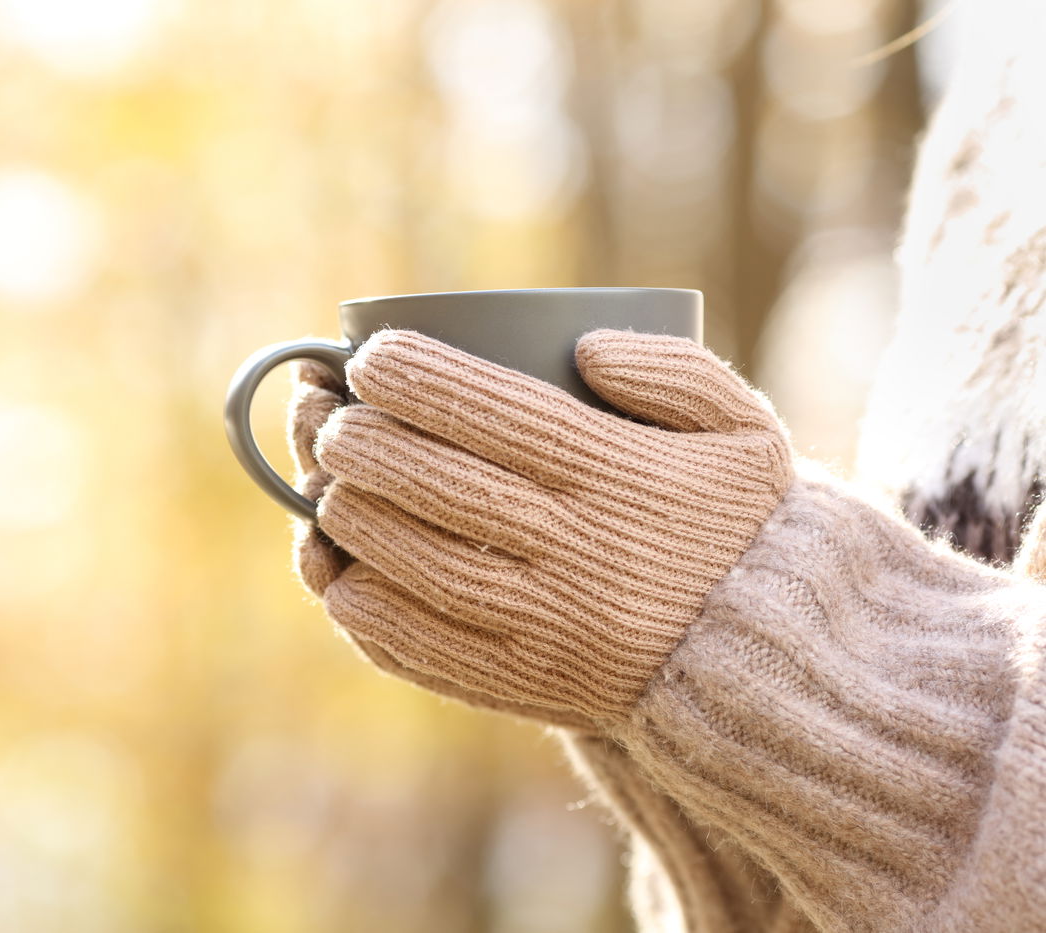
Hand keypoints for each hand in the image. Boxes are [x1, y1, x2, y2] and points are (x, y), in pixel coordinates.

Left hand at [307, 329, 792, 727]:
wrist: (762, 660)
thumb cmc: (737, 526)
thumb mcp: (744, 432)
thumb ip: (677, 371)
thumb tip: (582, 347)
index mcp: (620, 476)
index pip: (493, 412)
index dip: (416, 377)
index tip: (370, 356)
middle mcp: (576, 549)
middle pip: (438, 484)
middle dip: (363, 442)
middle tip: (332, 420)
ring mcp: (547, 624)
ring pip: (417, 564)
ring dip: (352, 519)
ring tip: (327, 487)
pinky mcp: (526, 682)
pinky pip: (424, 649)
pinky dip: (367, 611)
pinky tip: (340, 576)